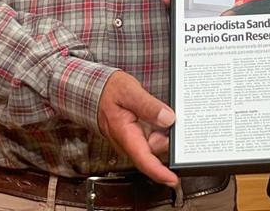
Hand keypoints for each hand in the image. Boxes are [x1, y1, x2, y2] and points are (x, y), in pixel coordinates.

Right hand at [97, 71, 177, 186]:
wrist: (96, 90)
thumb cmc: (108, 91)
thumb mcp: (130, 91)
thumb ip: (148, 106)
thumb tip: (167, 118)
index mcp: (125, 134)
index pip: (143, 160)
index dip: (159, 172)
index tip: (173, 179)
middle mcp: (129, 142)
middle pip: (155, 151)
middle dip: (168, 138)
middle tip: (174, 119)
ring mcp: (133, 141)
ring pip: (155, 144)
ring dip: (165, 132)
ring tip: (163, 112)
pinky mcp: (136, 136)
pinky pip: (153, 138)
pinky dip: (161, 130)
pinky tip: (161, 116)